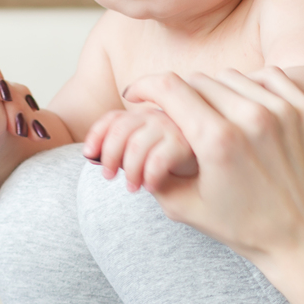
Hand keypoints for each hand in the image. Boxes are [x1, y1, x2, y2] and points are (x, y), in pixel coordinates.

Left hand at [82, 104, 198, 193]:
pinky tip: (150, 186)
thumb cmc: (179, 174)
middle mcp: (160, 116)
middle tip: (108, 177)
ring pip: (137, 144)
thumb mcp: (145, 162)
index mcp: (147, 117)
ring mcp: (176, 127)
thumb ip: (123, 154)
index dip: (96, 134)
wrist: (215, 182)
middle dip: (109, 155)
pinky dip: (150, 174)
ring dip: (129, 169)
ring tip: (132, 187)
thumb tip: (91, 155)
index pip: (112, 118)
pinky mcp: (190, 143)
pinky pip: (159, 157)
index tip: (88, 155)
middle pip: (121, 128)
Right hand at [122, 67, 303, 272]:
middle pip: (197, 81)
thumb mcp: (185, 207)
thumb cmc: (243, 227)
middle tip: (170, 110)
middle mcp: (252, 119)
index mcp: (218, 141)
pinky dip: (248, 85)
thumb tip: (133, 139)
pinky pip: (267, 77)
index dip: (145, 87)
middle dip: (176, 94)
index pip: (170, 89)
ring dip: (211, 90)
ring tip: (206, 110)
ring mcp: (283, 111)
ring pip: (230, 76)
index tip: (135, 94)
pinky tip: (241, 104)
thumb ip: (153, 169)